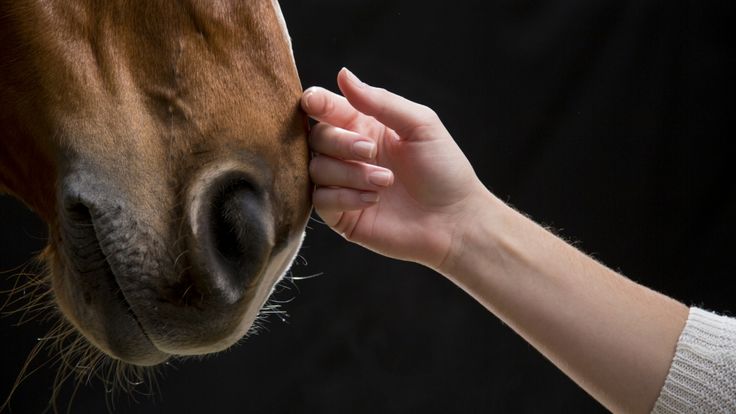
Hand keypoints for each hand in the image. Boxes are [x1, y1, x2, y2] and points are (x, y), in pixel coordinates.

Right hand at [302, 68, 489, 268]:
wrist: (455, 220)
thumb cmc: (444, 170)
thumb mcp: (420, 125)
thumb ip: (380, 101)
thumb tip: (342, 75)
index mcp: (366, 127)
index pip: (328, 109)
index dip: (316, 102)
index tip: (313, 103)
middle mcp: (350, 154)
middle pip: (317, 137)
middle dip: (341, 141)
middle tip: (371, 151)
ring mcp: (344, 185)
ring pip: (317, 168)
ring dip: (350, 173)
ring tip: (385, 181)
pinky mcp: (343, 216)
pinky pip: (321, 200)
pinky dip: (345, 197)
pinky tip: (373, 200)